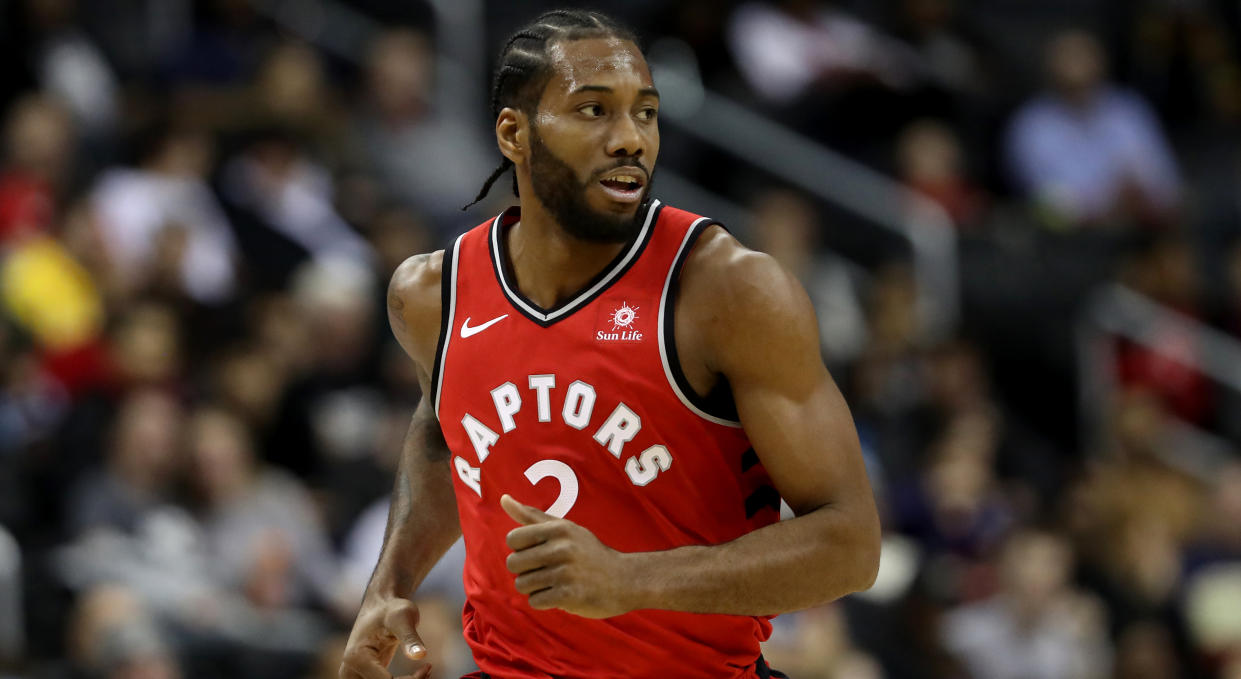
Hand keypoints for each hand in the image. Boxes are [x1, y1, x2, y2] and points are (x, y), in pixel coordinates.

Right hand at [339, 597, 431, 678]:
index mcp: (356, 658)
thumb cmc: (392, 608)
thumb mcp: (403, 618)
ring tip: (423, 671)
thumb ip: (410, 637)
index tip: (428, 666)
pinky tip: (417, 674)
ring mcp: (353, 677)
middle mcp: (349, 672)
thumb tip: (421, 655)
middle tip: (427, 669)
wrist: (380, 605)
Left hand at [501, 494, 633, 618]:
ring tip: (554, 583)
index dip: (521, 549)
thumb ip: (532, 516)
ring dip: (534, 588)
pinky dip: (544, 601)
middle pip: (513, 563)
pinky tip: (561, 595)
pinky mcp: (568, 595)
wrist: (625, 579)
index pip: (513, 539)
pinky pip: (535, 601)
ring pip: (522, 584)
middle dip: (525, 571)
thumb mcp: (564, 528)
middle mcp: (561, 548)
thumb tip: (504, 499)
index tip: (538, 552)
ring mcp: (565, 572)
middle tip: (547, 570)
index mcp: (558, 529)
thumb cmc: (589, 552)